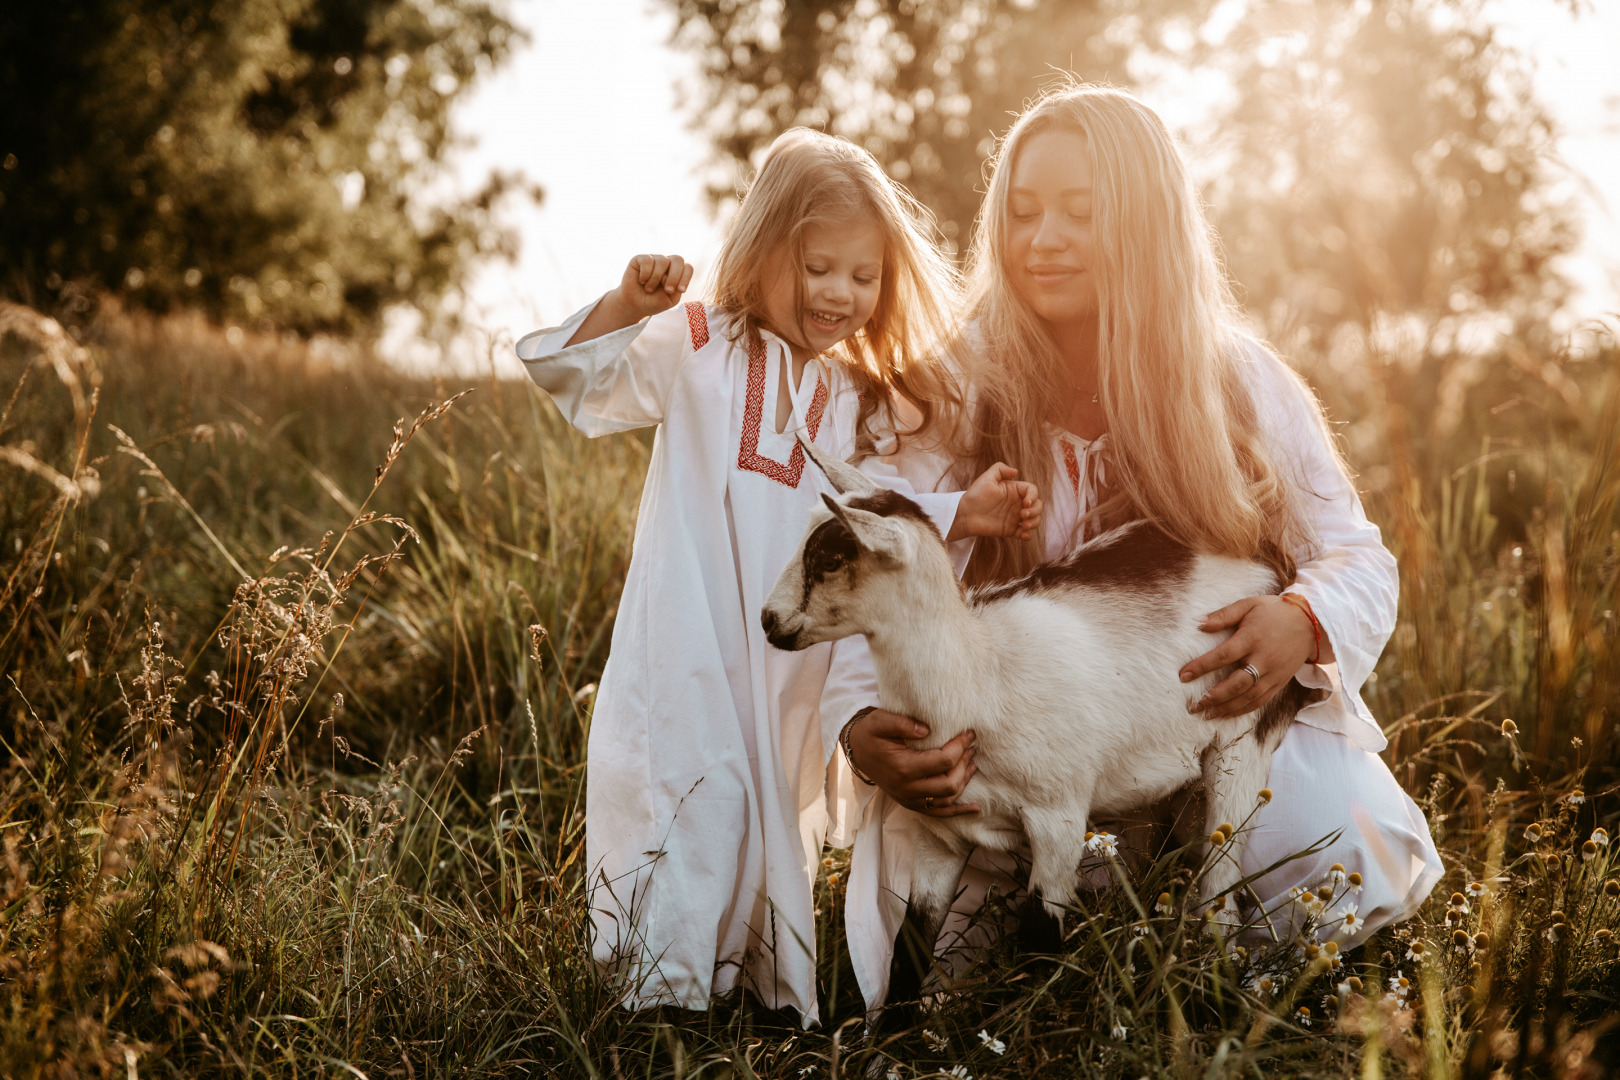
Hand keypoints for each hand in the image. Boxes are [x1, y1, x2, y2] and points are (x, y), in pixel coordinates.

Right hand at [612, 254, 693, 318]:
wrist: (635, 305)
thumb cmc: (654, 302)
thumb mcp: (670, 299)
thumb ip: (677, 287)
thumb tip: (669, 274)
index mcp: (677, 272)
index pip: (687, 268)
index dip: (686, 278)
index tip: (680, 290)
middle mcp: (666, 263)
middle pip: (678, 259)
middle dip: (674, 276)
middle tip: (668, 290)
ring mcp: (654, 259)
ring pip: (662, 261)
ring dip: (656, 279)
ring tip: (649, 289)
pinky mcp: (640, 259)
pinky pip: (648, 261)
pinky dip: (645, 274)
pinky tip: (642, 281)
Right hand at [847, 708, 980, 816]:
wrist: (857, 752)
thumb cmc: (871, 734)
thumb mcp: (880, 721)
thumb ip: (902, 723)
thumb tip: (927, 730)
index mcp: (902, 767)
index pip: (943, 761)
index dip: (960, 747)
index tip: (969, 733)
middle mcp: (907, 788)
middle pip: (949, 784)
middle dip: (964, 763)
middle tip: (971, 746)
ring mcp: (909, 799)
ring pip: (947, 799)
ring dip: (964, 781)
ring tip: (972, 762)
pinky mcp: (911, 804)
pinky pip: (939, 813)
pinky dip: (958, 811)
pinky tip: (975, 808)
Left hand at [947, 462, 1042, 541]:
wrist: (965, 514)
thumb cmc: (975, 495)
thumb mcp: (986, 478)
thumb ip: (1000, 469)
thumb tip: (1016, 471)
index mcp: (1014, 490)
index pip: (1032, 491)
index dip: (1033, 496)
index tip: (1025, 502)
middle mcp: (1017, 503)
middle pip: (1037, 506)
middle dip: (1035, 511)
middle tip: (1022, 515)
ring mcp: (1015, 517)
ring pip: (1035, 520)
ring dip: (1034, 522)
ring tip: (1024, 525)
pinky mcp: (1011, 530)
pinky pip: (1025, 534)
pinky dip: (1028, 535)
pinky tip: (1023, 535)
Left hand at [1179, 594, 1321, 719]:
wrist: (1310, 623)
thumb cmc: (1274, 611)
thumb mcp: (1248, 605)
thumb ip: (1224, 615)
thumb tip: (1199, 623)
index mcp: (1252, 638)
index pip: (1223, 655)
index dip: (1202, 667)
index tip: (1183, 676)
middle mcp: (1264, 658)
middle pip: (1237, 683)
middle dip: (1214, 696)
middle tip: (1193, 705)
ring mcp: (1274, 673)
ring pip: (1249, 696)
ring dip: (1227, 708)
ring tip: (1206, 715)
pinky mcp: (1280, 682)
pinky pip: (1261, 700)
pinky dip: (1244, 710)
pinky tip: (1227, 714)